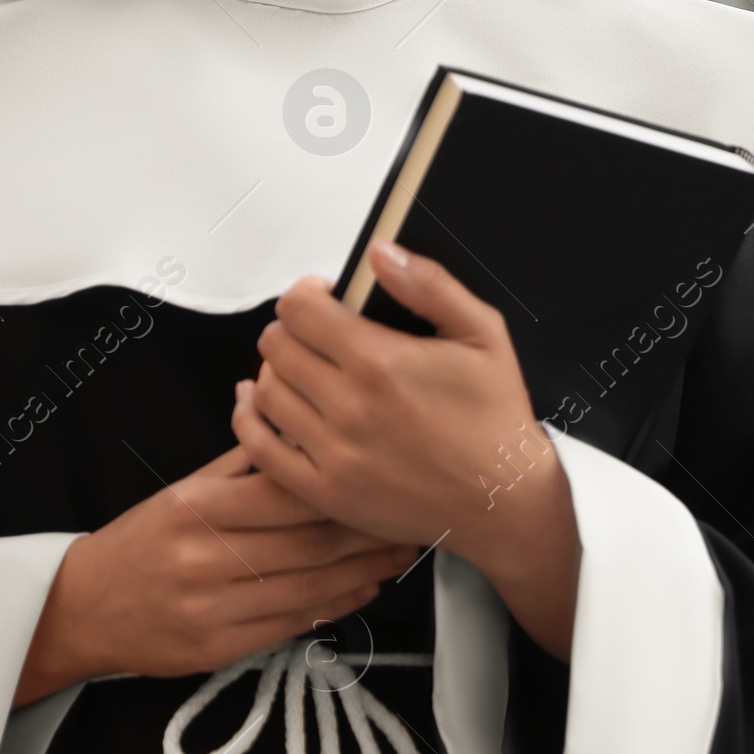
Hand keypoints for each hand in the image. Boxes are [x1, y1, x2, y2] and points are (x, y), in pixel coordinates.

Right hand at [13, 443, 410, 706]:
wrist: (84, 608)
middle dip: (367, 530)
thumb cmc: (143, 539)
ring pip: (307, 585)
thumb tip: (294, 414)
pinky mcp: (217, 648)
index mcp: (198, 505)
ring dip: (364, 570)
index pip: (288, 491)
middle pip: (308, 541)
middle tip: (411, 516)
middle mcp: (205, 556)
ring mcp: (212, 606)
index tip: (386, 475)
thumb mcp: (185, 488)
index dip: (344, 485)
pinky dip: (334, 606)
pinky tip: (364, 589)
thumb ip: (245, 460)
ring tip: (400, 552)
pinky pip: (290, 624)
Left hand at [232, 242, 581, 659]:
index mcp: (381, 362)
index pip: (300, 309)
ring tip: (302, 367)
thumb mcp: (483, 333)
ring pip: (266, 392)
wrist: (502, 500)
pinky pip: (261, 449)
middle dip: (292, 328)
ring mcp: (333, 453)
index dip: (307, 292)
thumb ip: (430, 285)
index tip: (324, 297)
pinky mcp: (325, 491)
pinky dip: (251, 419)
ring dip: (276, 370)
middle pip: (277, 345)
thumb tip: (381, 253)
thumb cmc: (495, 418)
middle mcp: (349, 407)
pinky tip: (259, 403)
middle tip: (316, 333)